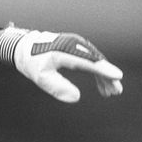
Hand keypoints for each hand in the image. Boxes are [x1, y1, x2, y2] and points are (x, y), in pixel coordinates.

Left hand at [0, 29, 123, 102]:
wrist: (24, 47)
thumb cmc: (32, 62)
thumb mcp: (41, 77)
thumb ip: (57, 87)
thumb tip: (76, 97)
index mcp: (65, 50)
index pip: (88, 61)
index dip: (103, 69)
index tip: (117, 76)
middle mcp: (73, 44)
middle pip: (96, 60)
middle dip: (107, 76)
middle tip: (116, 91)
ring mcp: (75, 44)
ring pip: (95, 60)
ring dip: (104, 76)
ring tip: (111, 92)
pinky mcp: (76, 48)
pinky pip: (90, 60)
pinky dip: (97, 72)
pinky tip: (102, 85)